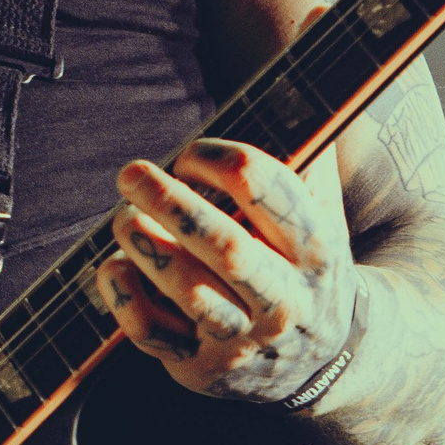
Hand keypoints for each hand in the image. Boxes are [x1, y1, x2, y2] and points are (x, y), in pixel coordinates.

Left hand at [96, 137, 357, 405]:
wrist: (331, 361)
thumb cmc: (307, 265)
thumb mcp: (324, 213)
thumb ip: (304, 154)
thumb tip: (283, 75)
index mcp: (317, 246)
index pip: (265, 188)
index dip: (216, 160)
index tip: (189, 156)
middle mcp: (286, 297)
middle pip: (227, 247)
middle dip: (172, 204)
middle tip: (132, 174)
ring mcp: (246, 340)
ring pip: (189, 292)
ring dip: (146, 247)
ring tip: (124, 218)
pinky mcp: (206, 369)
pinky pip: (154, 336)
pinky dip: (125, 299)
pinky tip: (113, 267)